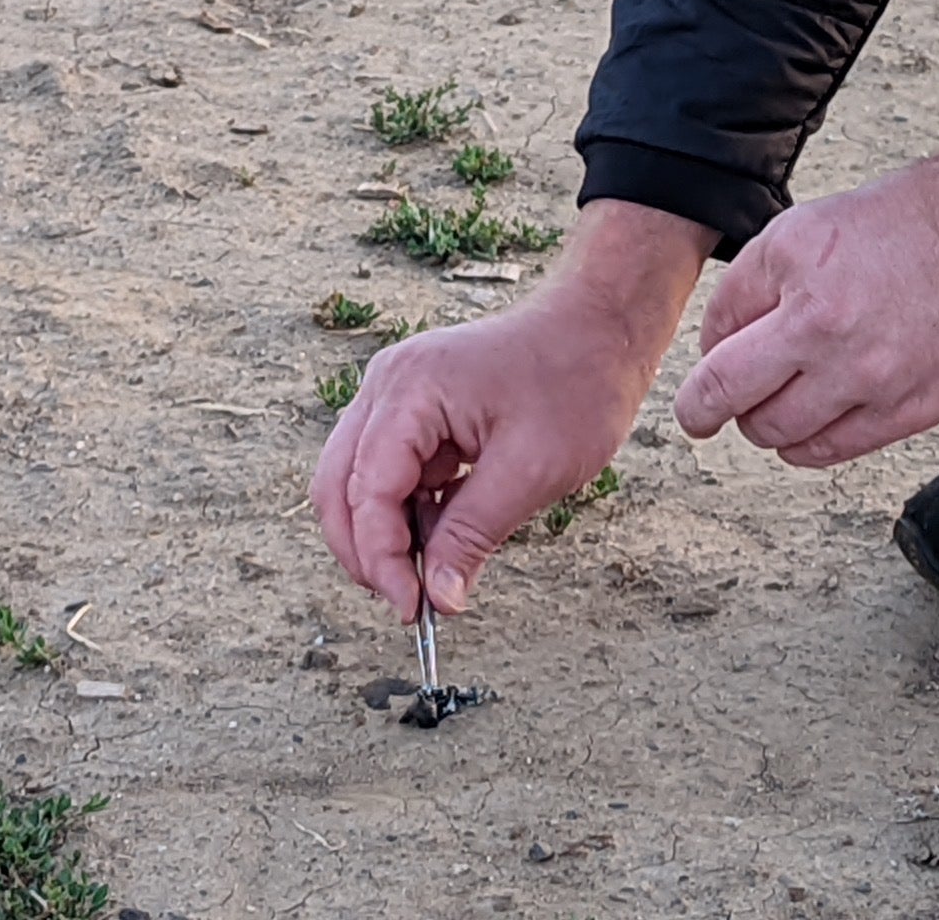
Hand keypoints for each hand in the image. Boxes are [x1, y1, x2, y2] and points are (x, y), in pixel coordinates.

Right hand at [313, 199, 709, 621]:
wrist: (600, 328)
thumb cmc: (575, 383)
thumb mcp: (529, 472)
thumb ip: (471, 536)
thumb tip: (438, 599)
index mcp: (409, 392)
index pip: (366, 491)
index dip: (382, 559)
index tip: (414, 610)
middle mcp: (388, 387)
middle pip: (338, 486)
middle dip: (367, 552)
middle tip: (410, 601)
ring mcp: (398, 395)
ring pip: (358, 482)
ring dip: (385, 534)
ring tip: (434, 573)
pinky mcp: (418, 410)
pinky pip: (391, 472)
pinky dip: (408, 513)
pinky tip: (446, 537)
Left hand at [673, 109, 938, 467]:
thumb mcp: (839, 216)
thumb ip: (783, 272)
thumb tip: (742, 328)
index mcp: (797, 255)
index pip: (717, 322)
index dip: (710, 344)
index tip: (714, 355)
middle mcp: (821, 319)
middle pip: (727, 391)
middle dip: (705, 406)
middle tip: (702, 413)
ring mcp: (866, 373)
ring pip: (776, 431)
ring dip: (763, 428)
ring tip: (767, 417)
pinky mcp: (910, 410)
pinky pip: (833, 450)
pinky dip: (809, 448)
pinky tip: (810, 435)